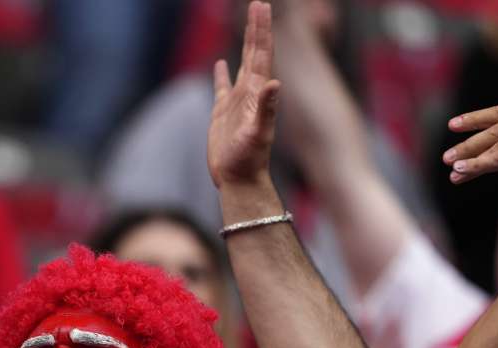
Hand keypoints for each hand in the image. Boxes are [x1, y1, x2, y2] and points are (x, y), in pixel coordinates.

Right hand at [208, 1, 280, 188]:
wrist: (240, 180)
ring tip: (247, 23)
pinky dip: (221, 73)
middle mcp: (250, 92)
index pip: (261, 53)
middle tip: (258, 4)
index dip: (261, 30)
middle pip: (253, 52)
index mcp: (258, 92)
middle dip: (256, 28)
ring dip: (244, 43)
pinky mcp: (222, 113)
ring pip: (241, 64)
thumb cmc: (249, 160)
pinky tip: (221, 63)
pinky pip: (221, 86)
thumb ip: (267, 110)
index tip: (261, 6)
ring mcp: (237, 102)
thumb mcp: (258, 134)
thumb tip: (276, 84)